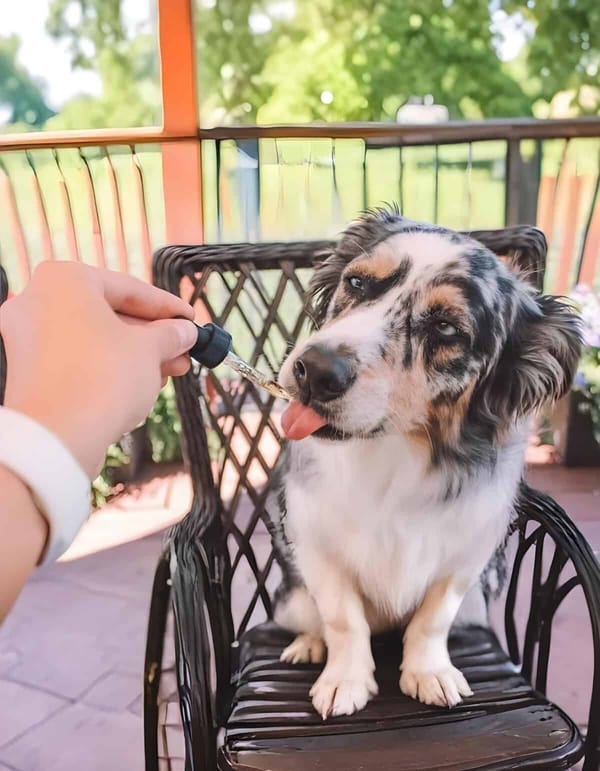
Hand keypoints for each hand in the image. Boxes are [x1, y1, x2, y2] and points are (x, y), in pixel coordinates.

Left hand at [0, 262, 196, 478]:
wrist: (56, 439)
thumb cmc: (102, 380)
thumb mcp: (150, 349)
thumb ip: (171, 334)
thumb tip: (185, 331)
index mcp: (66, 281)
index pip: (129, 288)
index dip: (168, 307)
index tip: (191, 320)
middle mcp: (38, 301)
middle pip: (110, 314)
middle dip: (152, 336)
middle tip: (183, 350)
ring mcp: (29, 338)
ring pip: (95, 339)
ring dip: (135, 355)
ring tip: (170, 371)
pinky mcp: (30, 372)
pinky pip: (78, 360)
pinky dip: (109, 368)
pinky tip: (142, 385)